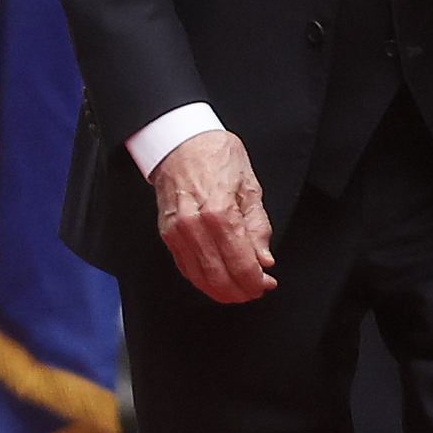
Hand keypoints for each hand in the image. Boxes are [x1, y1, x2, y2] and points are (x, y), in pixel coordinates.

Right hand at [150, 126, 275, 303]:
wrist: (180, 141)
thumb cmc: (216, 155)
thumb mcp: (249, 185)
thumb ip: (257, 226)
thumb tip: (264, 259)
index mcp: (220, 212)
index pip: (241, 263)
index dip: (255, 281)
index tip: (266, 284)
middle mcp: (195, 225)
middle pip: (219, 276)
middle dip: (240, 291)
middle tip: (255, 291)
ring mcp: (177, 231)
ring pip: (200, 277)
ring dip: (221, 291)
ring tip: (238, 291)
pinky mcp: (167, 233)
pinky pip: (185, 267)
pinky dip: (202, 280)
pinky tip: (216, 282)